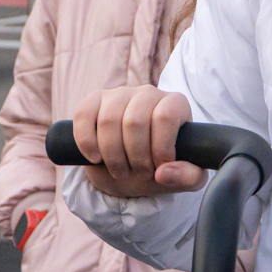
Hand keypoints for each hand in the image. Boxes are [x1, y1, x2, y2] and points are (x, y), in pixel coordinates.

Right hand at [72, 86, 205, 197]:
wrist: (133, 168)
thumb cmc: (162, 167)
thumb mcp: (186, 178)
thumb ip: (188, 177)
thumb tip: (164, 172)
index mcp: (175, 104)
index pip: (166, 116)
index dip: (161, 147)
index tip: (159, 168)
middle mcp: (149, 93)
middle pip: (135, 121)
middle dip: (135, 156)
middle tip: (139, 173)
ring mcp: (119, 94)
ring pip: (109, 120)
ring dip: (112, 154)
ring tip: (120, 171)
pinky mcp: (94, 101)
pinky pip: (83, 115)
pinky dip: (86, 141)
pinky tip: (95, 158)